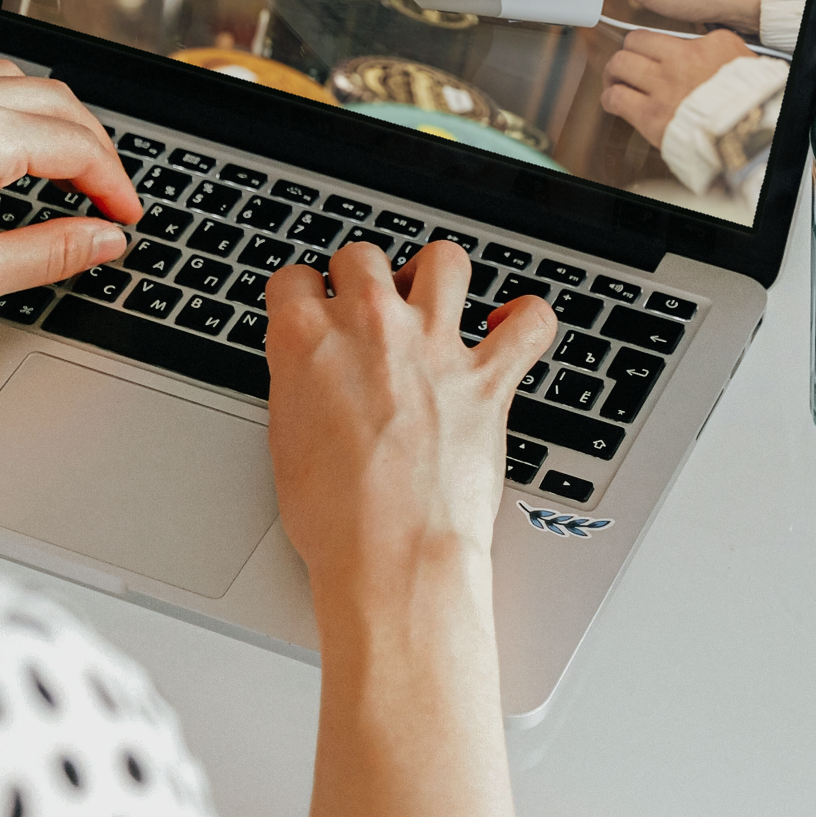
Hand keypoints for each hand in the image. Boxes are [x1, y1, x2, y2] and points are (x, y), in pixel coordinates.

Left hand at [0, 62, 140, 389]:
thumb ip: (53, 251)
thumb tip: (103, 240)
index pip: (79, 147)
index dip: (115, 185)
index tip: (124, 216)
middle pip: (57, 103)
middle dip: (93, 149)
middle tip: (106, 197)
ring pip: (11, 82)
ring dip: (50, 121)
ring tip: (61, 169)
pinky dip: (1, 112)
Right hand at [265, 240, 556, 590]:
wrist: (391, 560)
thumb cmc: (335, 520)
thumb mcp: (285, 440)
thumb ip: (300, 386)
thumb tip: (313, 374)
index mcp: (306, 339)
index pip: (294, 279)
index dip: (303, 298)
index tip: (312, 311)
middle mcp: (370, 326)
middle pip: (363, 256)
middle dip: (363, 277)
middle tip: (367, 310)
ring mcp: (433, 345)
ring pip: (444, 260)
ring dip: (438, 275)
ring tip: (435, 299)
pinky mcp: (488, 377)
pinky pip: (529, 321)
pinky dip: (527, 319)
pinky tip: (512, 325)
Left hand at [601, 28, 753, 147]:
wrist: (746, 130)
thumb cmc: (746, 97)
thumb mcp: (737, 55)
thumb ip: (712, 44)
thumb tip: (695, 43)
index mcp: (697, 48)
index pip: (653, 34)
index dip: (643, 43)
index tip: (642, 50)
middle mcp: (676, 64)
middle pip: (631, 44)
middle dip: (626, 54)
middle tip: (627, 64)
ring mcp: (661, 91)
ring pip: (619, 67)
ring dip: (613, 74)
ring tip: (616, 80)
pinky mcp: (651, 118)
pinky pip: (616, 100)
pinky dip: (610, 98)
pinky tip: (614, 101)